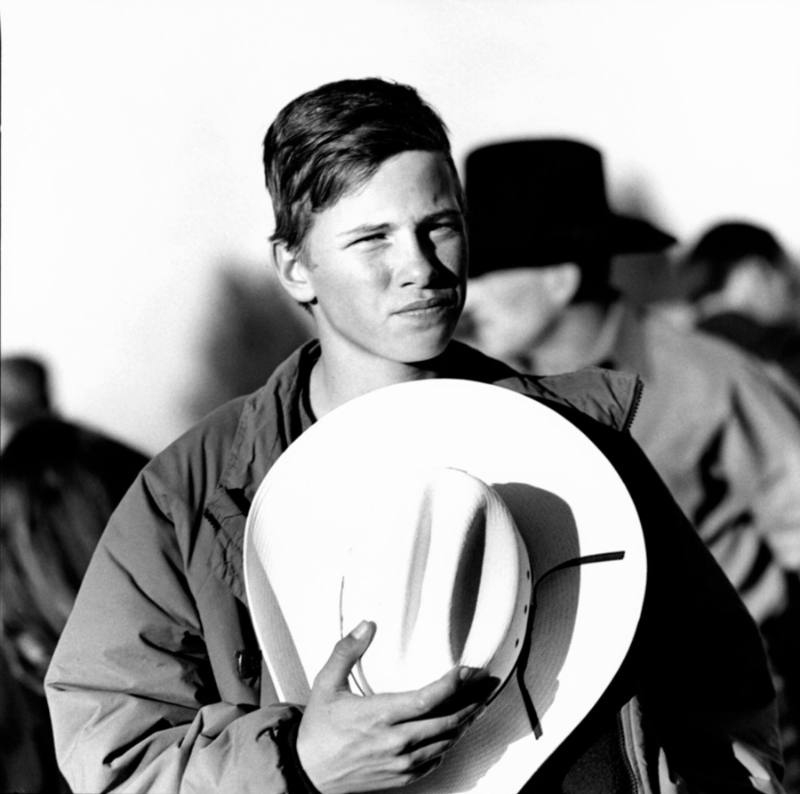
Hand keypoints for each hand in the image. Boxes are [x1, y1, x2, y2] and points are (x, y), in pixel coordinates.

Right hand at [296, 620, 487, 793]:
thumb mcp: (326, 683)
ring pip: (447, 740)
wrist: (310, 772)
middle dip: (473, 700)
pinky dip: (451, 741)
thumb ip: (347, 651)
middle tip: (487, 683)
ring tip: (481, 702)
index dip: (453, 684)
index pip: (427, 699)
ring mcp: (402, 762)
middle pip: (448, 721)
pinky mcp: (403, 776)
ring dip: (467, 720)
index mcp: (379, 715)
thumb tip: (367, 624)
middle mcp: (395, 741)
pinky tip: (457, 728)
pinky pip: (437, 759)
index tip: (469, 670)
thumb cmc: (320, 727)